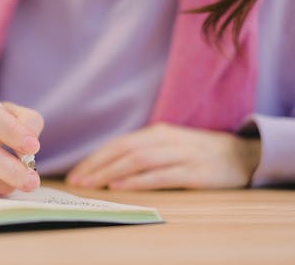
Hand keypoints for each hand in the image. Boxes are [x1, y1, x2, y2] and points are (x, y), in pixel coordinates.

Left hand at [66, 123, 260, 189]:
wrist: (242, 154)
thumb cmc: (199, 152)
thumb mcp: (170, 145)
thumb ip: (144, 151)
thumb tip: (110, 167)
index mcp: (157, 133)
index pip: (119, 144)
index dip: (96, 158)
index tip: (77, 172)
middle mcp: (166, 140)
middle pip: (124, 150)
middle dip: (97, 166)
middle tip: (77, 181)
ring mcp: (181, 155)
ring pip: (139, 160)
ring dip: (111, 172)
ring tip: (92, 184)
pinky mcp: (195, 172)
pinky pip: (161, 175)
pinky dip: (138, 180)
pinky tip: (120, 187)